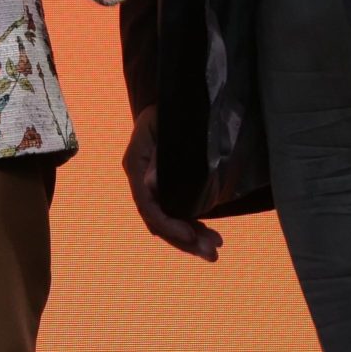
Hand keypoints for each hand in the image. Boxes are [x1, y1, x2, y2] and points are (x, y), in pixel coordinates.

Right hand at [123, 106, 221, 261]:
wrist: (177, 98)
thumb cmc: (173, 109)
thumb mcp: (165, 124)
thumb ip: (159, 153)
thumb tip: (152, 186)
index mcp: (137, 165)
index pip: (146, 204)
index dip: (167, 224)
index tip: (189, 235)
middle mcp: (141, 180)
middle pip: (158, 220)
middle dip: (184, 240)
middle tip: (212, 253)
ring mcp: (154, 186)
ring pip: (168, 222)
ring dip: (190, 240)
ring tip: (214, 251)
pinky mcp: (168, 188)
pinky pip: (177, 214)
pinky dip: (192, 228)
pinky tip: (208, 238)